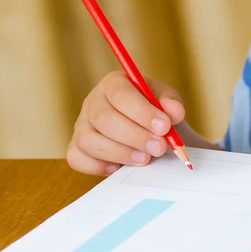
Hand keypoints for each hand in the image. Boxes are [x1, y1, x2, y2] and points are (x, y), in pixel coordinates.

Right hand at [67, 71, 184, 176]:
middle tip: (159, 147)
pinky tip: (119, 167)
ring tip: (144, 158)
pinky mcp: (76, 147)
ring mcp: (82, 125)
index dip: (142, 111)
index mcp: (114, 83)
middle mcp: (93, 101)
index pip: (121, 94)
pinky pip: (77, 159)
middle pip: (104, 118)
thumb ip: (171, 103)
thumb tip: (174, 111)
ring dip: (120, 153)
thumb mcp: (167, 102)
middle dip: (135, 136)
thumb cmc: (155, 113)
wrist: (150, 133)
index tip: (164, 126)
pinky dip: (97, 166)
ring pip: (90, 140)